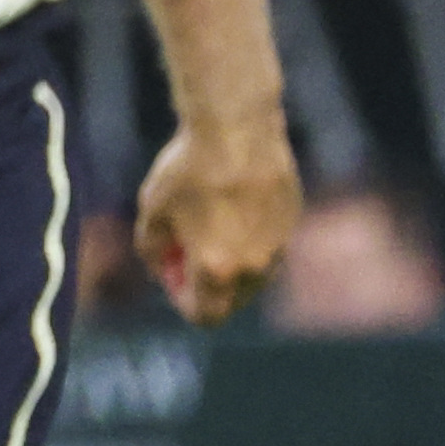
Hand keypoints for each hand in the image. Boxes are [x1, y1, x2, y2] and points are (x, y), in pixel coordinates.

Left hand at [133, 111, 299, 325]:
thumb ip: (154, 252)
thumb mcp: (152, 212)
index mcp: (217, 270)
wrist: (236, 129)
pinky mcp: (292, 224)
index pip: (205, 316)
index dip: (182, 300)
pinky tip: (231, 205)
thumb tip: (163, 269)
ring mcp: (279, 247)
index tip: (170, 272)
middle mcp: (255, 267)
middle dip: (206, 285)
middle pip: (231, 300)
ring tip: (207, 222)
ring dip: (230, 263)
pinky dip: (249, 241)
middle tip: (183, 248)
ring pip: (253, 276)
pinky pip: (268, 248)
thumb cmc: (188, 170)